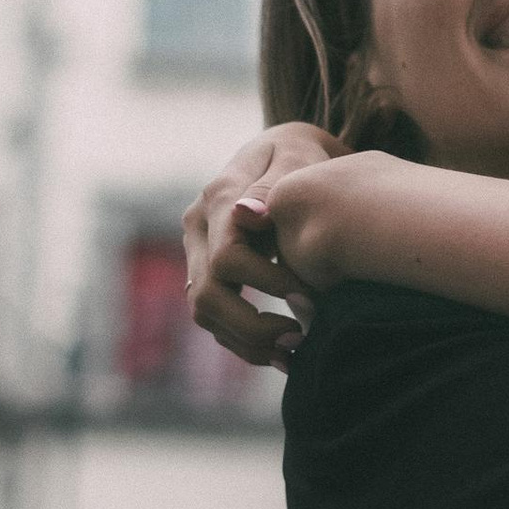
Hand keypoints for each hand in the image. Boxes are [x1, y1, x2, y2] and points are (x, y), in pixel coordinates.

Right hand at [183, 123, 341, 364]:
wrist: (291, 154)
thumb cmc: (304, 155)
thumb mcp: (298, 156)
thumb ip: (275, 185)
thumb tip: (247, 216)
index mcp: (218, 197)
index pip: (228, 258)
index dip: (269, 285)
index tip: (311, 298)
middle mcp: (198, 226)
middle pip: (206, 294)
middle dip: (253, 326)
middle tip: (301, 338)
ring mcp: (198, 250)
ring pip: (204, 312)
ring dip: (247, 341)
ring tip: (294, 351)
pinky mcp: (206, 271)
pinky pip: (214, 318)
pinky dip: (244, 342)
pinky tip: (282, 353)